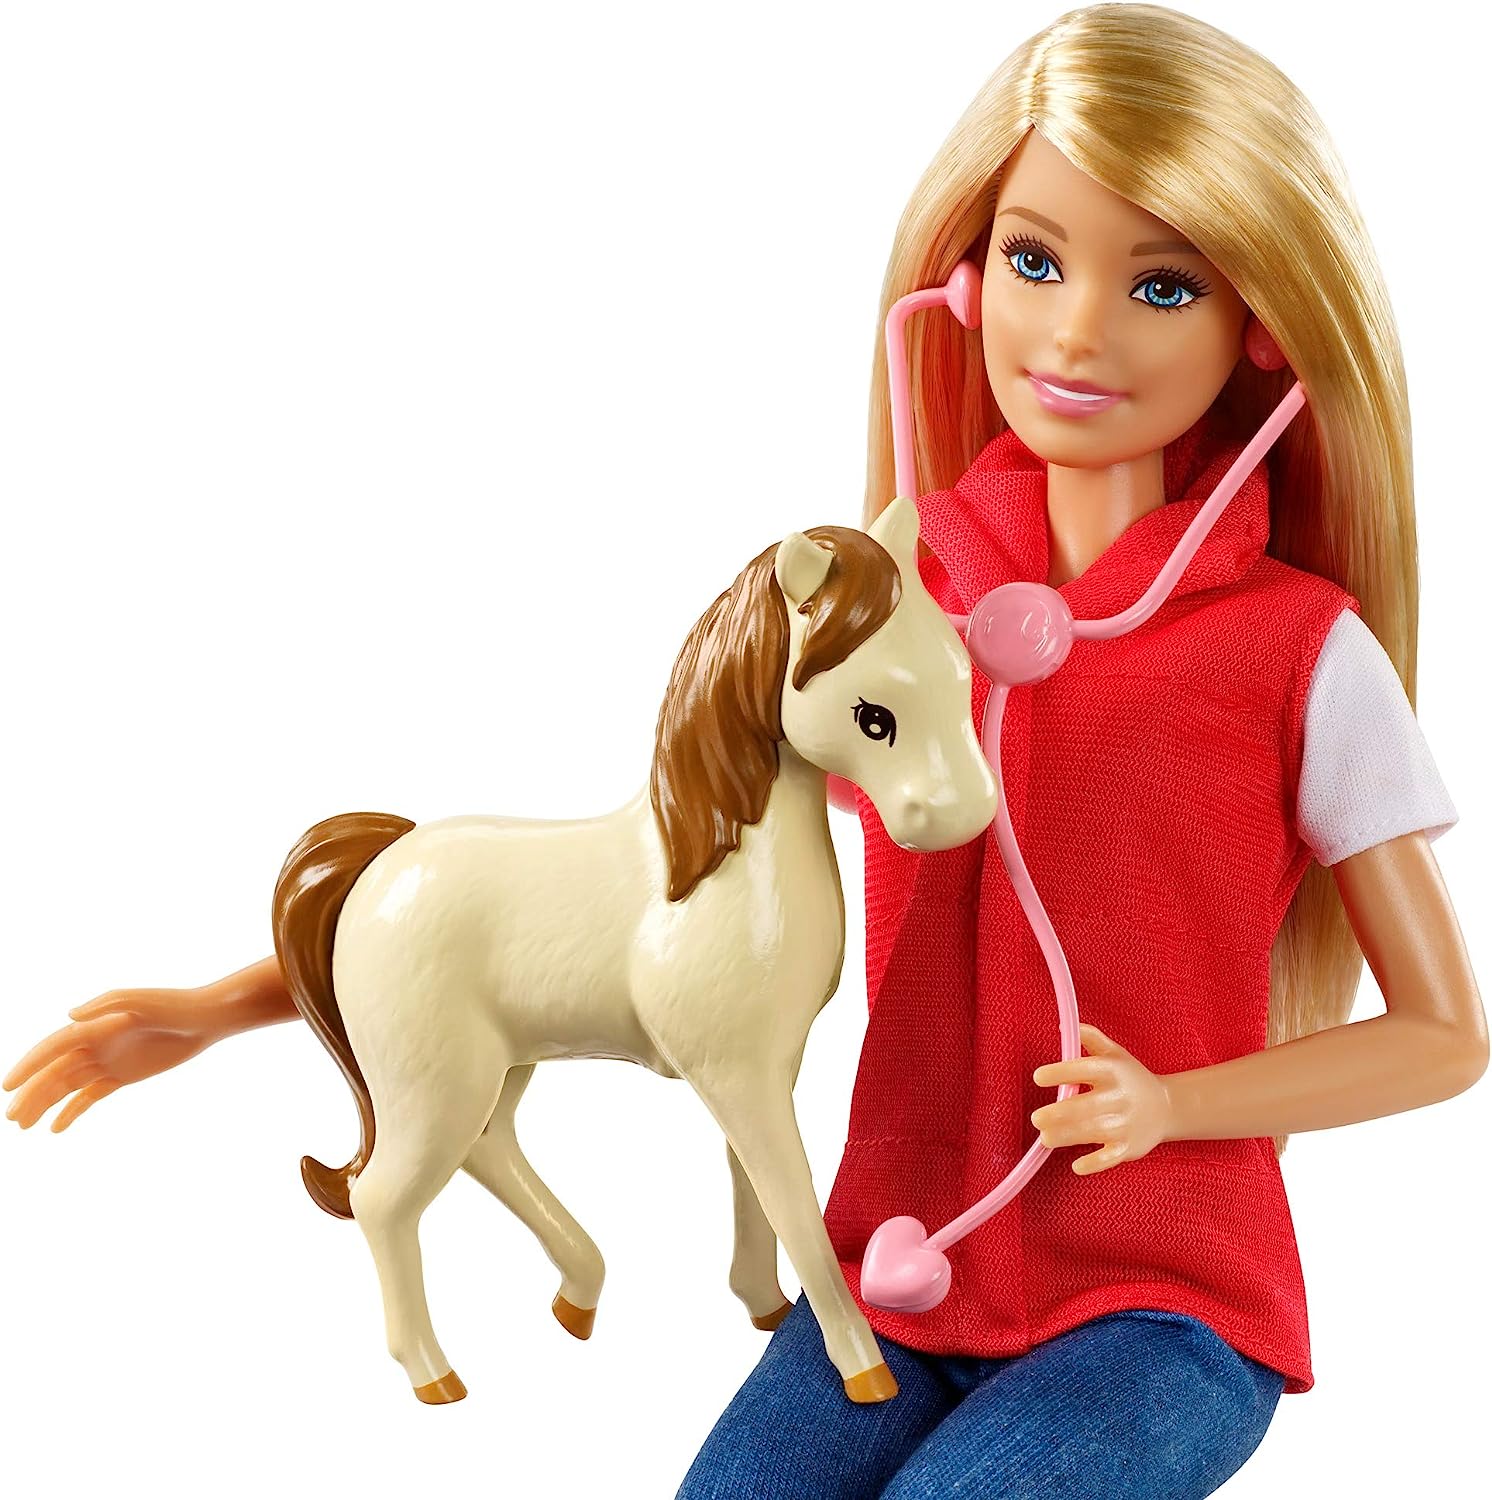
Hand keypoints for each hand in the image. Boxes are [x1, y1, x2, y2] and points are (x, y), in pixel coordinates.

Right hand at [3, 987, 219, 1131]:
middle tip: (12, 1117)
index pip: (53, 1047)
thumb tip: (70, 1015)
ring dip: (44, 1103)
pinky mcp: (122, 1076)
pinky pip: (90, 1096)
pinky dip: (72, 1111)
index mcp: (94, 1025)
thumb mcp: (141, 1001)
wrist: (204, 1019)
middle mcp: (94, 1043)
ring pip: (67, 1086)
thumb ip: (106, 1004)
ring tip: (23, 1126)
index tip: (8, 1086)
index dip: (29, 1065)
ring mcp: (107, 1060)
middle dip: (32, 1093)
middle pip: (55, 1071)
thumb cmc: (173, 1005)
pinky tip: (55, 1128)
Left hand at [1030, 1022, 1173, 1175]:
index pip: (1085, 1069)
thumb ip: (1091, 1038)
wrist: (1167, 1108)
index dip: (1061, 1072)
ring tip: (1045, 1137)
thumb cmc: (1131, 1078)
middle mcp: (1119, 1097)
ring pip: (1093, 1132)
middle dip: (1058, 1113)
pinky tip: (1077, 1165)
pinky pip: (1110, 1158)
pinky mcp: (1128, 1147)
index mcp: (1112, 1071)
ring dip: (1066, 1136)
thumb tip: (1064, 1025)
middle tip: (1036, 1118)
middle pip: (1085, 1106)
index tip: (1038, 1076)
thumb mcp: (1115, 1053)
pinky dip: (1094, 1163)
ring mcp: (1125, 1124)